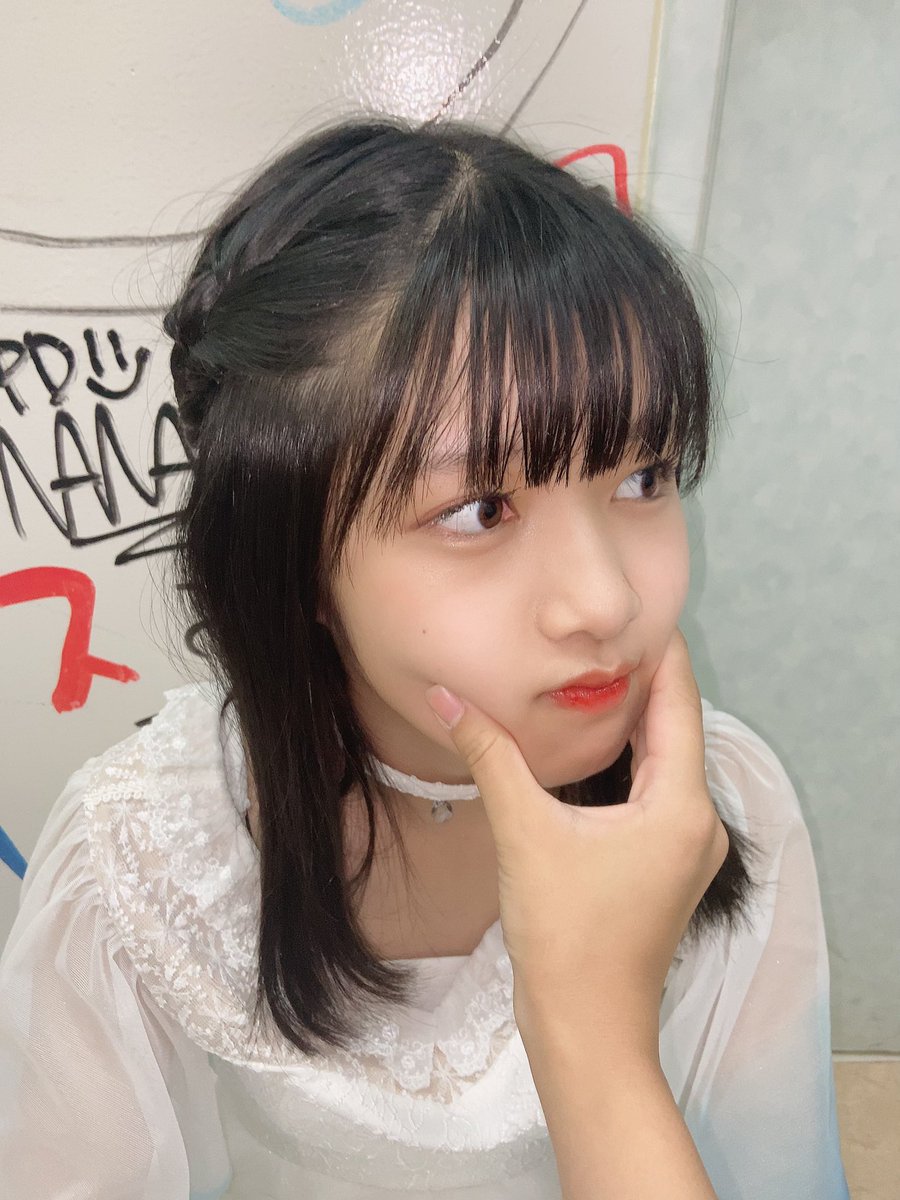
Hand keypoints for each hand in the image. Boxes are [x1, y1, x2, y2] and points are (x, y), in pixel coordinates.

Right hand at [425, 628, 728, 1044]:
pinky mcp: (663, 866)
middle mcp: (698, 821)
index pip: (679, 703)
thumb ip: (489, 755)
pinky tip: (595, 743)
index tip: (638, 607)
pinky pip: (656, 792)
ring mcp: (684, 847)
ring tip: (595, 673)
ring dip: (634, 721)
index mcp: (681, 805)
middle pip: (676, 729)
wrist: (586, 1029)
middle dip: (642, 680)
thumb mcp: (524, 832)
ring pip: (666, 761)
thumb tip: (446, 697)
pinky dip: (630, 760)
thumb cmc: (566, 937)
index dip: (661, 651)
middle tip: (603, 630)